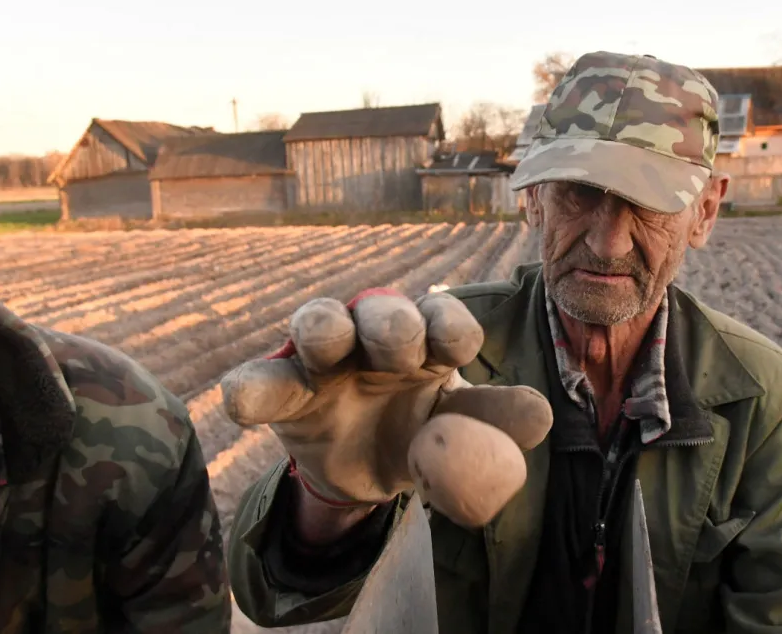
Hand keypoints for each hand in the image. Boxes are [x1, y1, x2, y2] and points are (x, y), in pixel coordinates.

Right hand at [220, 288, 552, 527]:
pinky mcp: (283, 392)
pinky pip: (258, 381)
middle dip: (391, 322)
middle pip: (381, 309)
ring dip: (323, 326)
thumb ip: (495, 424)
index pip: (444, 320)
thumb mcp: (462, 434)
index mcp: (431, 343)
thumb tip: (542, 415)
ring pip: (318, 323)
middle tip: (399, 350)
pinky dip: (248, 387)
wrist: (366, 471)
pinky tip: (239, 403)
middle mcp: (377, 338)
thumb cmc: (423, 431)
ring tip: (323, 342)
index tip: (454, 352)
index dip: (449, 327)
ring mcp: (324, 360)